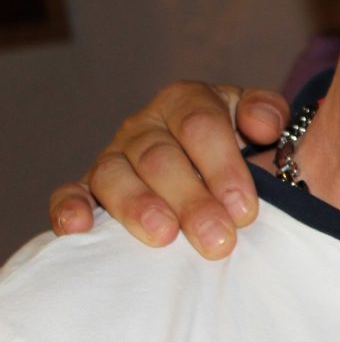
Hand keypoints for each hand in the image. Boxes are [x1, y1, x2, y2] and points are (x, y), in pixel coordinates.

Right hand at [47, 82, 288, 258]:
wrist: (217, 174)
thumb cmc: (244, 150)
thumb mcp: (263, 124)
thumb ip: (267, 113)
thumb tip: (262, 125)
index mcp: (187, 102)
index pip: (201, 126)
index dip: (223, 167)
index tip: (245, 210)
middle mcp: (145, 126)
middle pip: (160, 157)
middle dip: (191, 200)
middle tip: (217, 239)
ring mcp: (114, 156)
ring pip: (114, 175)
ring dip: (138, 207)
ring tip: (163, 237)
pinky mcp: (89, 188)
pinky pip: (71, 193)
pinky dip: (70, 208)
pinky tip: (79, 228)